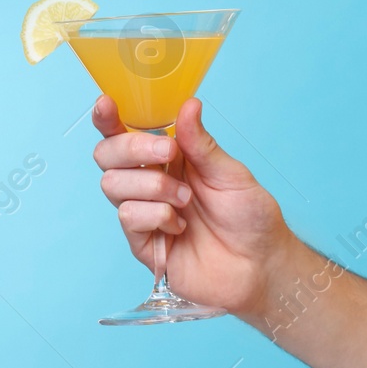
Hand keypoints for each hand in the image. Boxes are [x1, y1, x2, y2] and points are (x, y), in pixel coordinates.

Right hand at [92, 95, 290, 317]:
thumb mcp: (231, 173)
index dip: (110, 119)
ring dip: (153, 185)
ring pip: (113, 184)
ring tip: (186, 199)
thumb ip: (201, 144)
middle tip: (168, 150)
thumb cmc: (251, 216)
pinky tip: (179, 226)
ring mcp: (144, 212)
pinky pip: (127, 217)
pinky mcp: (142, 243)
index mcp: (172, 159)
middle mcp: (152, 181)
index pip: (129, 134)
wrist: (260, 264)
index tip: (106, 104)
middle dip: (132, 147)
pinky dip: (155, 215)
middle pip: (108, 156)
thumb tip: (188, 105)